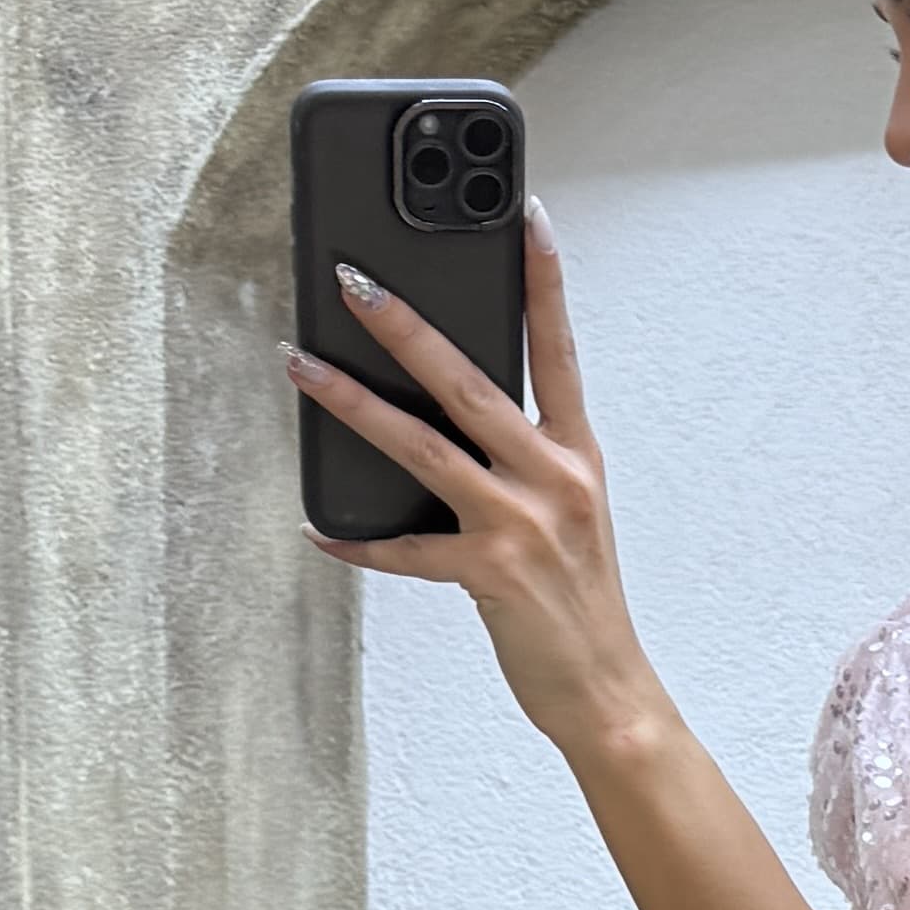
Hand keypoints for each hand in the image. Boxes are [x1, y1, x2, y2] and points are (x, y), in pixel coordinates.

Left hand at [286, 207, 663, 760]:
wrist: (608, 694)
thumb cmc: (579, 605)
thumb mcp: (568, 517)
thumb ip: (522, 462)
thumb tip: (449, 421)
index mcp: (576, 456)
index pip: (560, 349)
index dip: (545, 279)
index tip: (526, 215)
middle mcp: (552, 478)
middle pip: (468, 381)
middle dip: (406, 324)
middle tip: (355, 280)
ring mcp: (521, 524)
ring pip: (422, 446)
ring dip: (352, 402)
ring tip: (301, 364)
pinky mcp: (490, 573)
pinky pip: (405, 549)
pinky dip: (358, 542)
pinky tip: (322, 529)